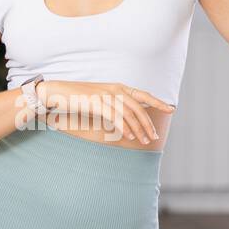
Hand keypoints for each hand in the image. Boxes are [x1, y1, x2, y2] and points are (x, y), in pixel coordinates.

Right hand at [40, 80, 174, 143]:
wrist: (57, 92)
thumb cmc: (78, 98)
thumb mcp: (100, 99)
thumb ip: (114, 105)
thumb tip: (127, 119)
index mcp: (118, 87)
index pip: (143, 95)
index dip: (158, 102)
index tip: (171, 109)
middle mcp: (115, 89)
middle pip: (138, 107)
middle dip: (148, 123)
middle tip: (154, 137)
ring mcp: (106, 95)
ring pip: (129, 113)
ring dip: (138, 128)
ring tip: (144, 141)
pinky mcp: (97, 102)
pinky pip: (115, 116)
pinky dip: (124, 127)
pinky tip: (129, 136)